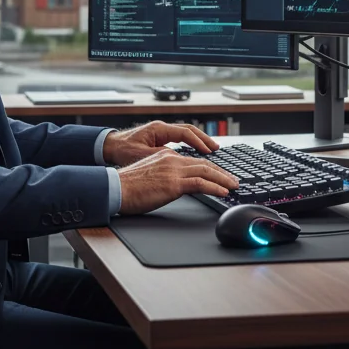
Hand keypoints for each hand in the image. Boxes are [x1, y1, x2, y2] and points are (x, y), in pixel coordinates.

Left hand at [102, 119, 217, 166]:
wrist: (109, 147)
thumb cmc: (122, 150)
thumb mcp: (142, 155)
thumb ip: (161, 155)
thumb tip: (179, 159)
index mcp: (159, 129)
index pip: (185, 133)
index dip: (199, 142)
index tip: (209, 152)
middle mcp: (162, 127)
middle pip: (189, 130)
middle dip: (204, 139)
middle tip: (216, 149)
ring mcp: (161, 132)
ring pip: (185, 133)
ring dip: (198, 141)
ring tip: (211, 150)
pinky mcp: (159, 138)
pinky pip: (179, 139)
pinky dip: (190, 144)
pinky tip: (195, 152)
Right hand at [117, 149, 238, 214]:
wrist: (115, 189)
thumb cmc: (127, 187)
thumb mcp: (150, 175)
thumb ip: (164, 176)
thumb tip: (174, 186)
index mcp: (166, 156)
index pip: (194, 161)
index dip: (210, 168)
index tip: (220, 175)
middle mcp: (172, 159)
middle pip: (204, 164)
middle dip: (221, 172)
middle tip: (233, 180)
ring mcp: (173, 171)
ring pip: (206, 171)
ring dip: (223, 179)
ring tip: (233, 186)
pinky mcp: (173, 184)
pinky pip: (200, 183)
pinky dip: (215, 187)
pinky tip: (224, 192)